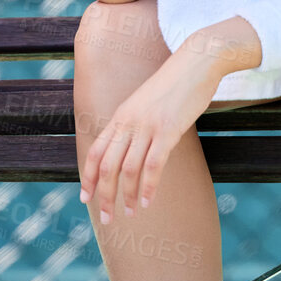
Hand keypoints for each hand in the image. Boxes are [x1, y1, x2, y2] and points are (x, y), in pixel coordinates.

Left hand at [79, 35, 227, 223]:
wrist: (195, 62)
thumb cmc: (173, 86)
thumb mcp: (145, 104)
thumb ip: (135, 125)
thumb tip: (130, 148)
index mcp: (119, 117)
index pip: (95, 152)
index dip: (87, 178)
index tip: (85, 198)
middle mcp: (127, 122)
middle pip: (107, 166)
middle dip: (104, 196)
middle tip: (106, 218)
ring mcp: (146, 126)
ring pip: (129, 169)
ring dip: (127, 196)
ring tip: (130, 214)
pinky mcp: (168, 130)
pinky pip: (153, 165)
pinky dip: (148, 187)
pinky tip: (147, 202)